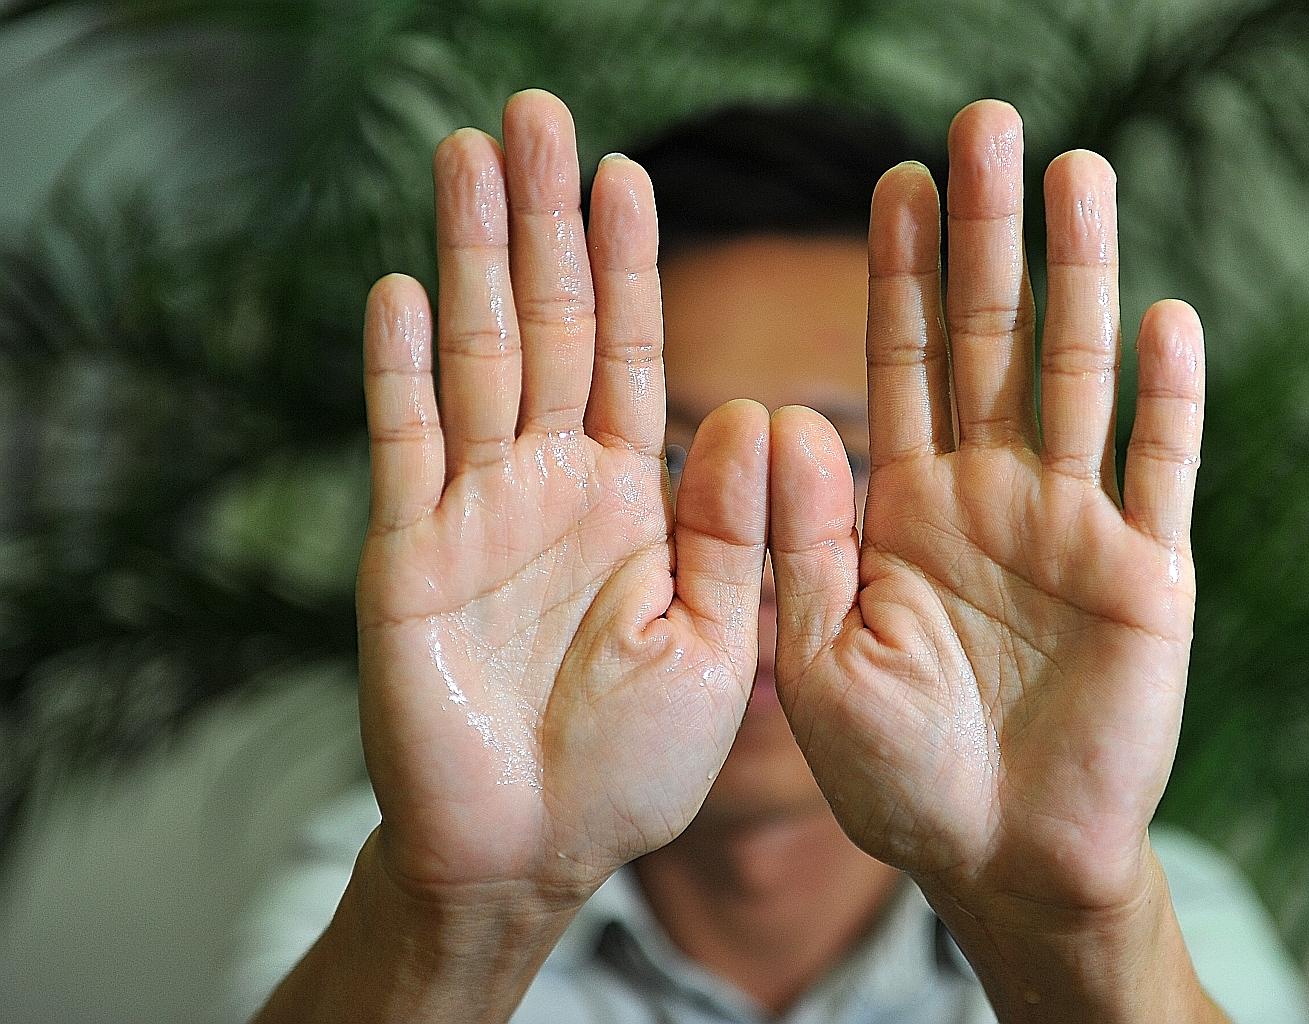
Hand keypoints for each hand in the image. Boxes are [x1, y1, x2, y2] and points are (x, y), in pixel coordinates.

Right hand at [356, 91, 767, 904]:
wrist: (534, 849)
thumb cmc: (634, 762)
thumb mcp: (717, 645)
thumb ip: (736, 534)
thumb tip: (763, 409)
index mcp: (632, 498)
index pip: (629, 353)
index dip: (627, 265)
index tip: (628, 174)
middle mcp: (550, 483)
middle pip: (546, 325)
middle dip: (542, 221)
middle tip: (534, 114)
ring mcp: (475, 512)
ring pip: (472, 358)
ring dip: (470, 257)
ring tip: (469, 156)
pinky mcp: (408, 558)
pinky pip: (404, 448)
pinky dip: (399, 371)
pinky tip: (402, 289)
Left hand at [767, 101, 1205, 917]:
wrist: (994, 856)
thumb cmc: (893, 771)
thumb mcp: (817, 658)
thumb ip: (801, 542)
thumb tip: (777, 412)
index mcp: (905, 505)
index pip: (901, 362)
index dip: (903, 272)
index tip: (895, 181)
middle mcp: (991, 493)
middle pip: (992, 340)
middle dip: (987, 237)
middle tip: (983, 124)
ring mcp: (1074, 525)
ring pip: (1078, 378)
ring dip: (1081, 277)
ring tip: (1077, 173)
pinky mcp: (1147, 576)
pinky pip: (1161, 472)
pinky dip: (1167, 401)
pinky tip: (1165, 317)